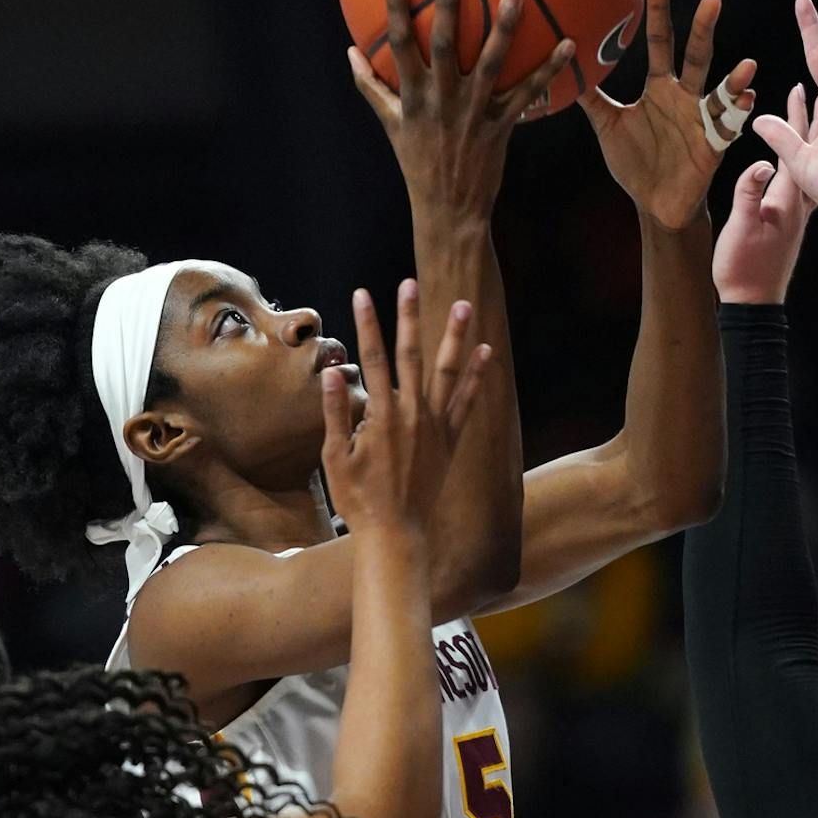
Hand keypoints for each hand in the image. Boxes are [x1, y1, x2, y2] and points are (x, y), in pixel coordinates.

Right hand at [322, 279, 490, 534]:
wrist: (396, 534)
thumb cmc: (358, 500)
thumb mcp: (334, 458)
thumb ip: (335, 413)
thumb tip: (333, 371)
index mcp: (381, 416)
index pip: (372, 358)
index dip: (367, 323)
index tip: (362, 292)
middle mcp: (412, 415)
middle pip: (411, 354)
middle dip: (409, 316)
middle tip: (410, 283)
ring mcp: (435, 426)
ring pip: (447, 371)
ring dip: (454, 336)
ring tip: (464, 304)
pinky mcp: (450, 441)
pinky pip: (467, 402)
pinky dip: (476, 377)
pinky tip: (485, 352)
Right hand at [347, 0, 575, 223]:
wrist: (448, 209)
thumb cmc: (417, 162)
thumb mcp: (390, 124)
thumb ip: (370, 86)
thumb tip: (350, 51)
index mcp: (412, 97)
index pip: (400, 46)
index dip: (397, 11)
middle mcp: (441, 101)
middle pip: (445, 46)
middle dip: (448, 6)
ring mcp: (472, 113)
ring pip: (490, 64)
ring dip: (503, 28)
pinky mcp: (499, 127)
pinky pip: (527, 94)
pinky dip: (548, 70)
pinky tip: (568, 44)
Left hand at [578, 0, 757, 230]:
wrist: (655, 204)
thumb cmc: (636, 162)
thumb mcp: (607, 126)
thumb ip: (590, 98)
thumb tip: (560, 67)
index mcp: (660, 88)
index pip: (661, 40)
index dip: (659, 10)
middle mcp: (685, 97)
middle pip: (695, 56)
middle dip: (704, 29)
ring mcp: (702, 120)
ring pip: (721, 92)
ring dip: (734, 80)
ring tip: (746, 66)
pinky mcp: (713, 147)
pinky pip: (729, 129)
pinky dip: (738, 116)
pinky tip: (746, 101)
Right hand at [712, 84, 817, 304]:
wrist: (754, 302)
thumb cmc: (744, 268)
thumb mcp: (742, 227)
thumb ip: (750, 194)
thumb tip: (761, 163)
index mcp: (787, 199)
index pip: (798, 150)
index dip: (800, 120)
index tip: (802, 91)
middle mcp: (797, 203)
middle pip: (809, 154)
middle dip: (811, 123)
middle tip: (816, 93)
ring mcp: (796, 215)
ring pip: (808, 169)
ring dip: (809, 143)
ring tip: (810, 120)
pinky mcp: (790, 225)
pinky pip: (801, 187)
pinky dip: (801, 166)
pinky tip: (794, 162)